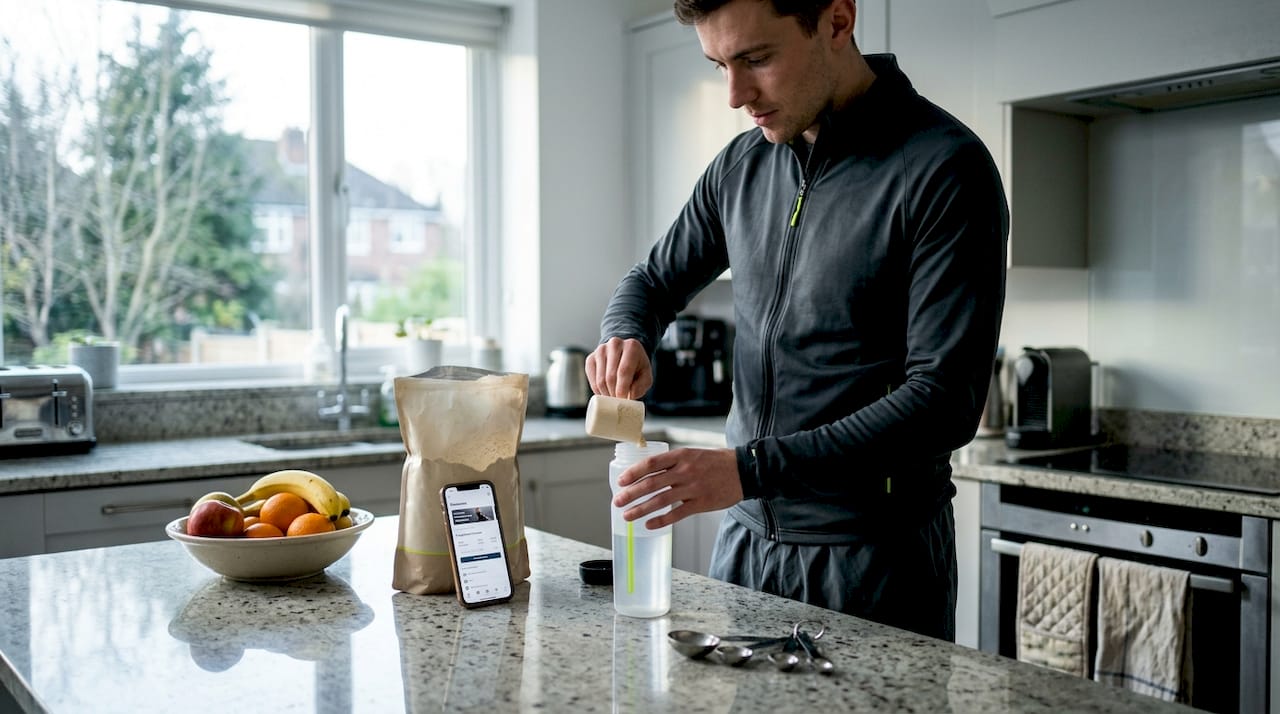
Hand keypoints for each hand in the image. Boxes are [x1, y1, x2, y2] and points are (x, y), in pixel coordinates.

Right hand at [585, 337, 652, 399]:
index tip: (623, 400)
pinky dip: (598, 390)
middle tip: (618, 402)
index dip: (622, 388)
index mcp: (631, 346)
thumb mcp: (646, 376)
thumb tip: (630, 395)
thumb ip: (641, 385)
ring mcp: (600, 350)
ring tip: (613, 397)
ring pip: (600, 379)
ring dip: (606, 393)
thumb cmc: (637, 367)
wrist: (625, 354)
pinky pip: (592, 379)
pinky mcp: (591, 357)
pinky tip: (605, 392)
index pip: (624, 370)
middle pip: (611, 376)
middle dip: (614, 393)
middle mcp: (614, 344)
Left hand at [612, 447, 742, 528]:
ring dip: (641, 509)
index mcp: (681, 455)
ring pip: (661, 500)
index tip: (621, 481)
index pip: (651, 464)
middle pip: (652, 483)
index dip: (634, 473)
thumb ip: (673, 462)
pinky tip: (649, 524)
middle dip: (631, 494)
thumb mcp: (693, 454)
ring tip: (627, 516)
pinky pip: (677, 514)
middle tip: (617, 502)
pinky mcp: (701, 503)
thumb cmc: (716, 462)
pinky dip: (661, 520)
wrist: (744, 470)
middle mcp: (685, 471)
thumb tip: (648, 472)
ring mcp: (693, 488)